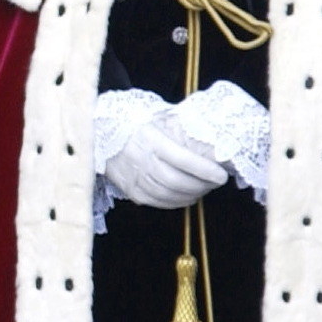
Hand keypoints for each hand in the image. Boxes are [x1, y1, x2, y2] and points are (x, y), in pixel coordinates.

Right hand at [103, 116, 230, 209]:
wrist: (99, 134)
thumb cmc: (135, 125)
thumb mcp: (156, 119)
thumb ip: (179, 128)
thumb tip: (211, 137)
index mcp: (150, 138)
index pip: (182, 159)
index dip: (205, 170)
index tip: (221, 175)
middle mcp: (140, 159)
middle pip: (177, 181)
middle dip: (202, 185)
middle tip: (216, 182)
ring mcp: (134, 178)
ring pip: (169, 194)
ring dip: (192, 195)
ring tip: (204, 188)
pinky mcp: (131, 191)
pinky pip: (158, 202)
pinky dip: (177, 202)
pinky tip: (187, 196)